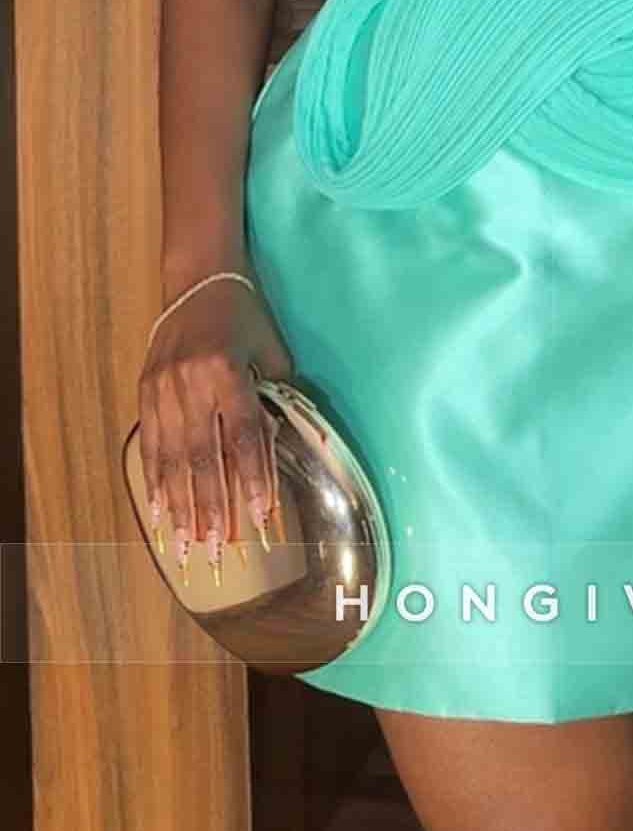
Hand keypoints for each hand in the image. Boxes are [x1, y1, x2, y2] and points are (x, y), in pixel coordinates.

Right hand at [137, 275, 295, 579]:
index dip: (253, 478)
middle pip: (204, 456)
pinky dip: (156, 480)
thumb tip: (287, 443)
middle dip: (212, 508)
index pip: (243, 435)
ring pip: (173, 457)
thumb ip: (278, 395)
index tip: (260, 517)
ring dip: (181, 505)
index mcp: (228, 370)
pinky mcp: (146, 390)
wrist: (197, 279)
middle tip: (218, 550)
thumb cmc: (245, 315)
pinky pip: (151, 443)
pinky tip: (160, 510)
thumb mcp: (273, 348)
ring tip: (188, 543)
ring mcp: (164, 387)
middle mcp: (192, 382)